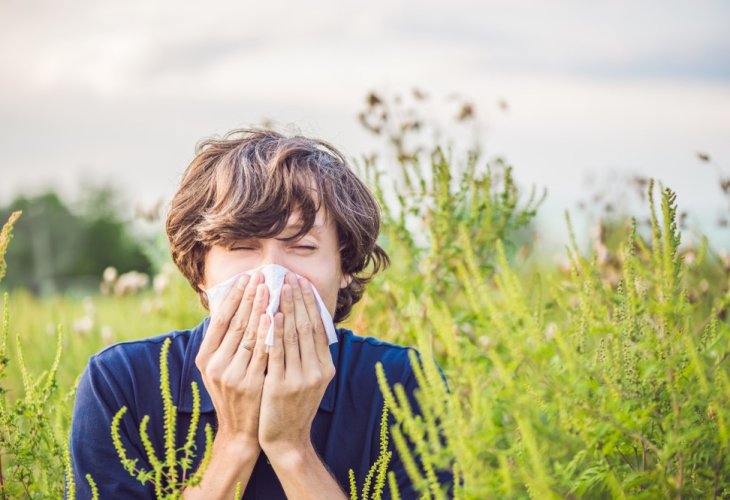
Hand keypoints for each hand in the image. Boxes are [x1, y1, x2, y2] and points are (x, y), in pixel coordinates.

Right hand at [195, 271, 270, 452]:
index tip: (246, 277)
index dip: (234, 297)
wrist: (241, 431)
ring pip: (249, 335)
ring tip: (271, 288)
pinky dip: (269, 333)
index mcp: (205, 358)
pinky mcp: (250, 384)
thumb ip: (225, 341)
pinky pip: (262, 352)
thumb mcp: (220, 368)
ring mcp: (232, 375)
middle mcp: (215, 365)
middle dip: (250, 297)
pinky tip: (275, 316)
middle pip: (235, 323)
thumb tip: (234, 305)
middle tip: (261, 275)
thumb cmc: (234, 393)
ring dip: (261, 309)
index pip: (220, 320)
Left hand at [258, 273, 335, 458]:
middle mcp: (317, 371)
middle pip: (307, 326)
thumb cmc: (293, 405)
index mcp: (325, 367)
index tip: (303, 283)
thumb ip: (309, 355)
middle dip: (298, 299)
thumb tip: (306, 322)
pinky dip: (275, 331)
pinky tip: (271, 314)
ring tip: (280, 287)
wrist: (286, 439)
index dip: (311, 303)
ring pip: (293, 335)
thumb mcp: (310, 380)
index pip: (319, 327)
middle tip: (291, 277)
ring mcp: (300, 378)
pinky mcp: (281, 385)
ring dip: (286, 308)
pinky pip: (277, 352)